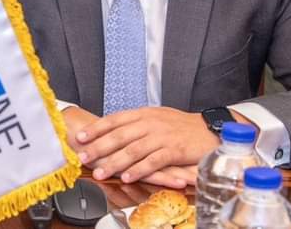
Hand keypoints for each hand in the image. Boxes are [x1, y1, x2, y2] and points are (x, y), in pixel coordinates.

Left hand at [74, 107, 218, 184]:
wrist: (210, 129)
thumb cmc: (181, 126)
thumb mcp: (156, 117)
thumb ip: (136, 123)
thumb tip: (113, 129)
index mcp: (143, 114)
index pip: (114, 120)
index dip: (96, 128)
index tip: (80, 137)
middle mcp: (150, 123)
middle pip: (120, 136)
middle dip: (99, 147)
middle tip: (84, 157)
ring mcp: (162, 136)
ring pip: (133, 150)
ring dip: (114, 162)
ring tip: (101, 172)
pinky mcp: (174, 150)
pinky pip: (153, 161)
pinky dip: (138, 170)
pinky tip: (127, 177)